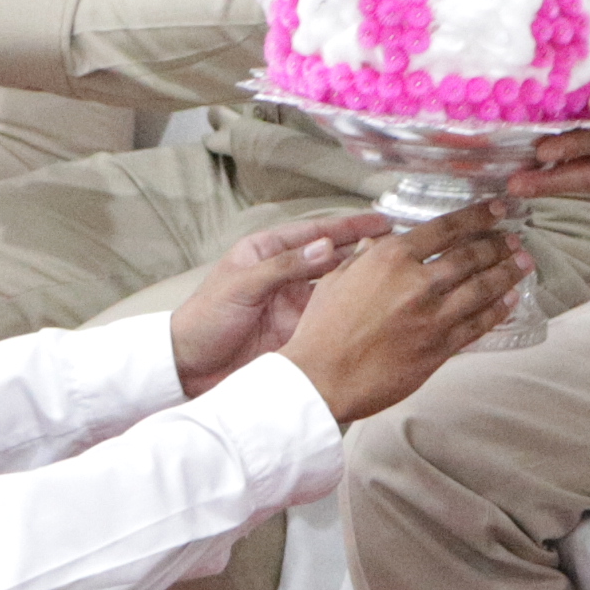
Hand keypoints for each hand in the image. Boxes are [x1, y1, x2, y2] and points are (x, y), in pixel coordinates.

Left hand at [166, 211, 398, 395]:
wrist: (189, 368)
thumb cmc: (203, 320)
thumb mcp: (241, 285)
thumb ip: (284, 266)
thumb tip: (325, 248)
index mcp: (267, 253)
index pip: (315, 233)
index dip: (349, 227)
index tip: (380, 221)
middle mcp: (285, 276)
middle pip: (333, 259)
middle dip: (365, 252)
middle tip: (400, 248)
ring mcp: (294, 306)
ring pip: (338, 290)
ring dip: (364, 284)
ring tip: (397, 277)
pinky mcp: (298, 333)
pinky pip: (331, 320)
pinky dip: (352, 315)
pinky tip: (376, 311)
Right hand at [278, 204, 533, 420]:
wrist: (322, 378)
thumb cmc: (322, 329)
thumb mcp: (337, 279)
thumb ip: (363, 258)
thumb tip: (376, 243)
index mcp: (391, 258)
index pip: (446, 228)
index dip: (477, 216)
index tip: (497, 209)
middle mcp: (418, 282)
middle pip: (471, 256)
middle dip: (498, 244)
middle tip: (515, 238)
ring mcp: (433, 316)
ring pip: (483, 288)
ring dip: (507, 273)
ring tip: (524, 263)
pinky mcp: (440, 347)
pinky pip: (478, 324)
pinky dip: (499, 310)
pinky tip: (511, 300)